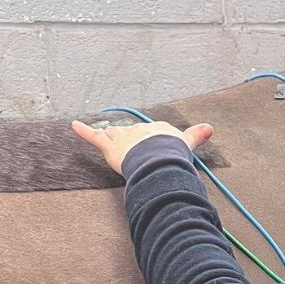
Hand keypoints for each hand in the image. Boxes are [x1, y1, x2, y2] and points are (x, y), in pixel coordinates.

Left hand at [71, 120, 213, 174]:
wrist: (160, 158)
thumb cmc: (173, 154)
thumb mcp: (187, 144)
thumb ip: (196, 136)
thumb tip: (210, 127)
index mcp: (158, 130)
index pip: (152, 133)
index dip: (152, 140)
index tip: (153, 143)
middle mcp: (140, 130)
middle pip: (132, 133)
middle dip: (130, 138)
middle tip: (129, 146)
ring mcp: (124, 138)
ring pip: (114, 133)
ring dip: (109, 134)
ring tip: (104, 133)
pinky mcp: (109, 147)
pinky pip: (93, 137)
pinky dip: (83, 131)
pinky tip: (73, 125)